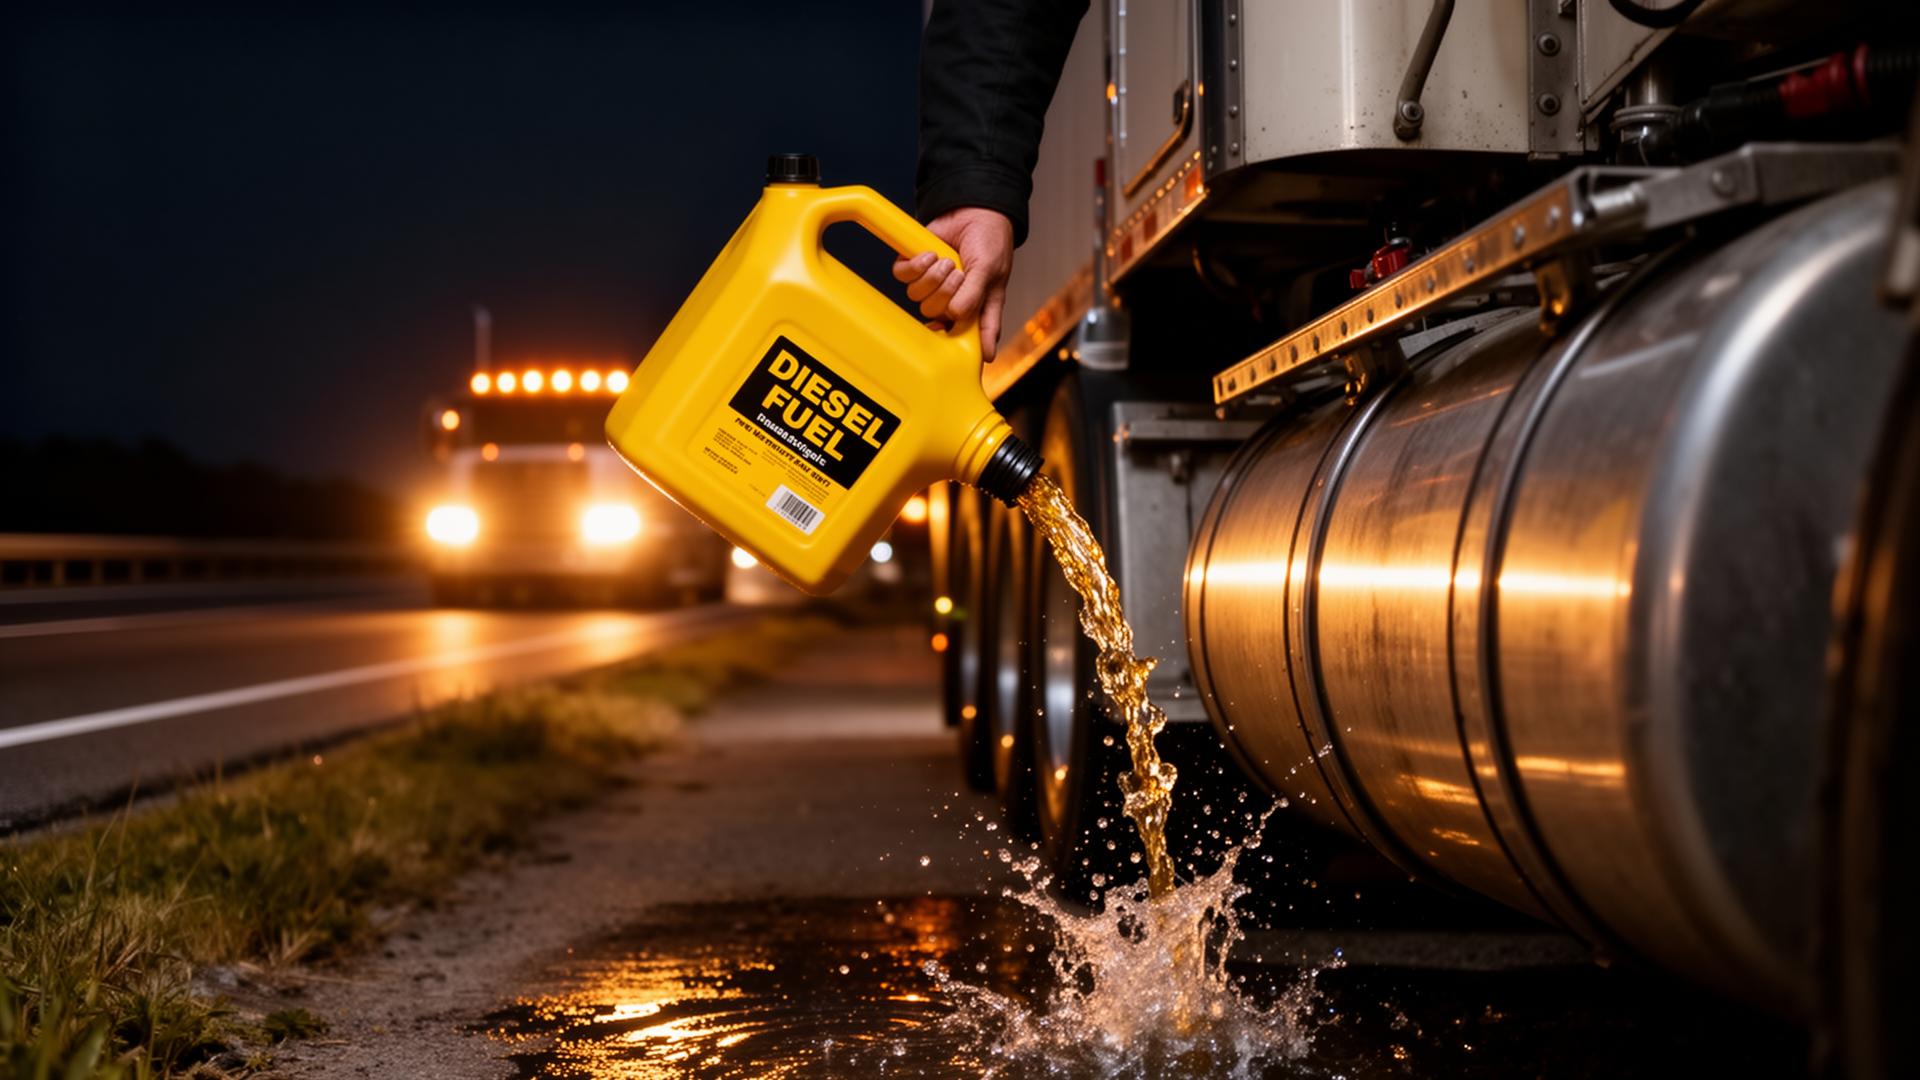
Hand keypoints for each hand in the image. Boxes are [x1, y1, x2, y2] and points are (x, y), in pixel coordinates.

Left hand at [891, 207, 1014, 361]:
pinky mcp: (916, 267)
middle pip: (935, 314)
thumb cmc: (990, 243)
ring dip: (932, 277)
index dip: (964, 350)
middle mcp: (952, 300)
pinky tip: (931, 254)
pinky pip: (903, 276)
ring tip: (947, 260)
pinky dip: (916, 265)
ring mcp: (932, 285)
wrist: (974, 210)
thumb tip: (957, 316)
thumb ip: (975, 296)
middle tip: (959, 273)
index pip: (968, 338)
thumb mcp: (989, 270)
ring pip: (917, 297)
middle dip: (946, 292)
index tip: (967, 356)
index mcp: (975, 308)